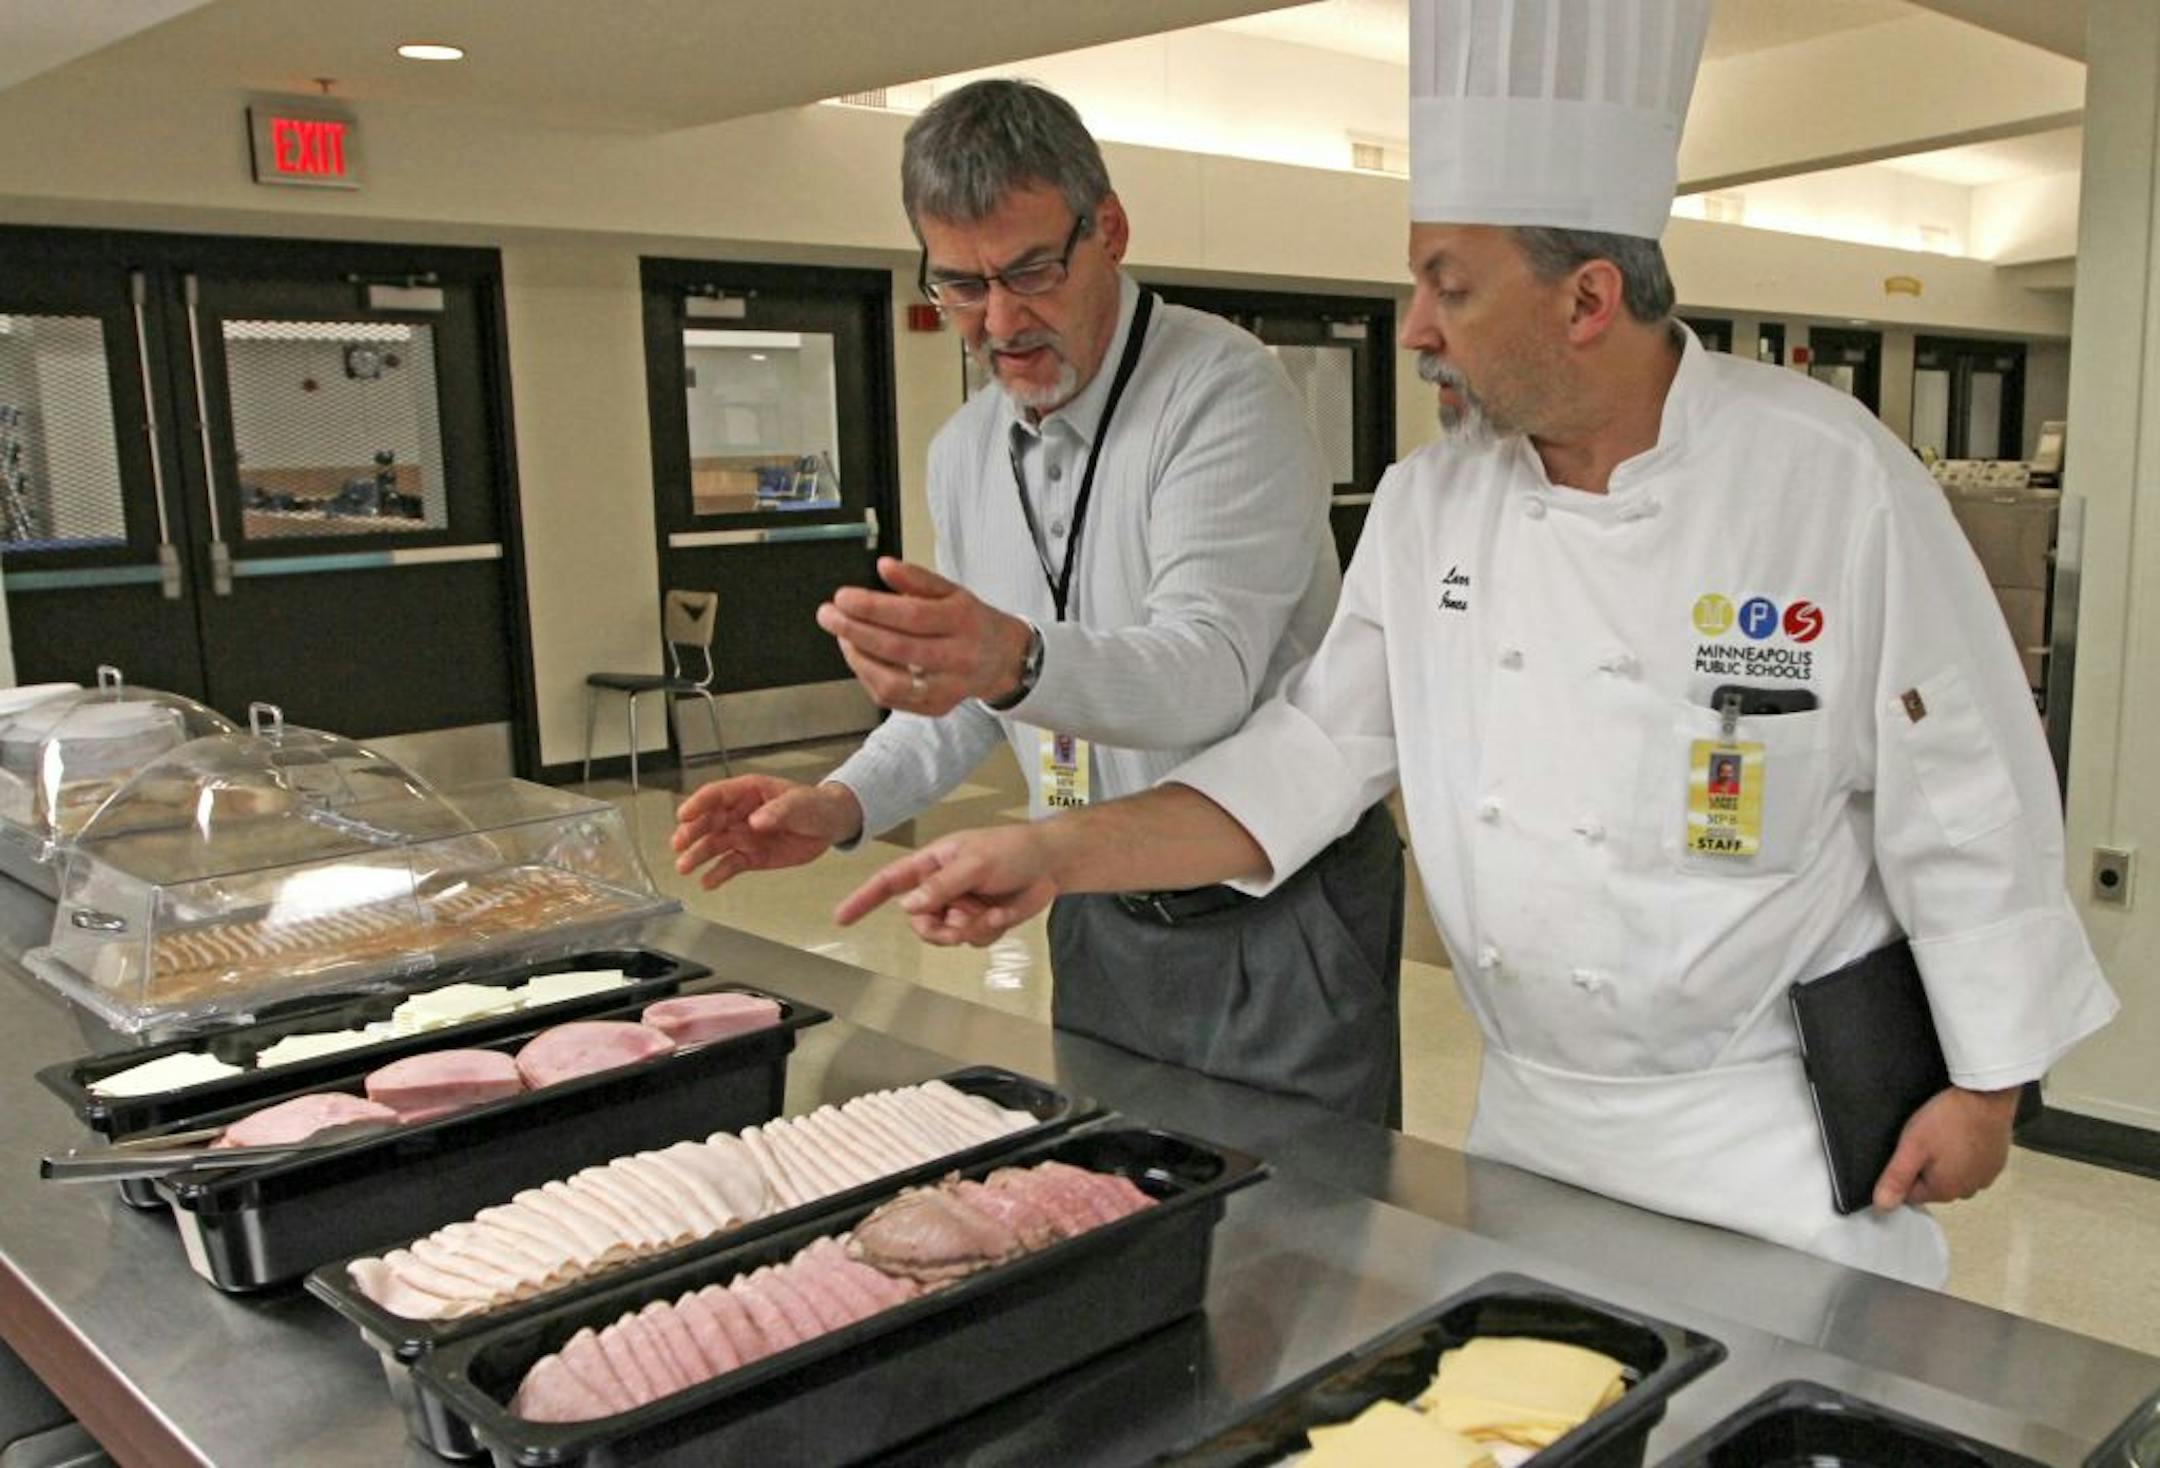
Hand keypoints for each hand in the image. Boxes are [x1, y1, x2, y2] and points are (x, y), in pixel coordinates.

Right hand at [671, 775, 861, 890]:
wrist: (830, 825)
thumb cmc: (813, 805)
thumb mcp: (799, 804)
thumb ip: (779, 811)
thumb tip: (756, 821)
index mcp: (748, 791)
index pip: (716, 794)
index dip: (698, 804)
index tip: (684, 815)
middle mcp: (739, 813)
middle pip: (708, 821)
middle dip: (691, 832)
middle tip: (678, 845)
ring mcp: (743, 835)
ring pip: (714, 845)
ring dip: (698, 856)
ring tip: (685, 868)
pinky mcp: (751, 856)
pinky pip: (730, 865)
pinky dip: (718, 874)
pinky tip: (707, 883)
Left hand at [816, 558, 1031, 716]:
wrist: (1003, 659)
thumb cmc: (970, 621)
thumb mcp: (951, 591)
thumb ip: (916, 578)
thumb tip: (884, 566)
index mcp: (963, 621)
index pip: (913, 616)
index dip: (873, 608)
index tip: (843, 597)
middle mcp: (958, 657)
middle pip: (898, 649)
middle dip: (855, 631)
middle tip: (828, 615)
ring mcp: (948, 688)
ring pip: (892, 683)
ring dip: (858, 659)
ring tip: (843, 636)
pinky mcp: (937, 707)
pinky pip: (892, 698)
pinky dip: (868, 677)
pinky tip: (860, 656)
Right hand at [834, 825, 1059, 944]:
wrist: (1052, 864)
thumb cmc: (1011, 850)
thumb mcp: (975, 863)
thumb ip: (941, 886)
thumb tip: (907, 906)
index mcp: (932, 865)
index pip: (890, 882)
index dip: (864, 899)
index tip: (842, 917)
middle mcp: (941, 888)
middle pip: (919, 922)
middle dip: (938, 929)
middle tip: (960, 923)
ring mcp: (960, 907)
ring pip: (946, 936)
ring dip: (969, 929)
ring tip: (990, 912)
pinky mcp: (981, 922)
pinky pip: (972, 941)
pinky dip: (988, 932)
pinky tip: (1004, 914)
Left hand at [1871, 1084, 2020, 1209]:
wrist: (1987, 1097)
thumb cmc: (1947, 1121)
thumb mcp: (1912, 1146)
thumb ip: (1896, 1178)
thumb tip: (1881, 1207)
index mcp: (1945, 1191)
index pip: (1911, 1194)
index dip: (1903, 1173)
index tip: (1907, 1150)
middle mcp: (1968, 1191)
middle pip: (1933, 1185)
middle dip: (1925, 1167)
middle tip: (1924, 1139)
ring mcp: (1986, 1177)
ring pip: (1953, 1175)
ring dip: (1945, 1161)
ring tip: (1943, 1135)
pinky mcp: (1997, 1163)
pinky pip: (1972, 1165)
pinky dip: (1964, 1154)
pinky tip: (1961, 1135)